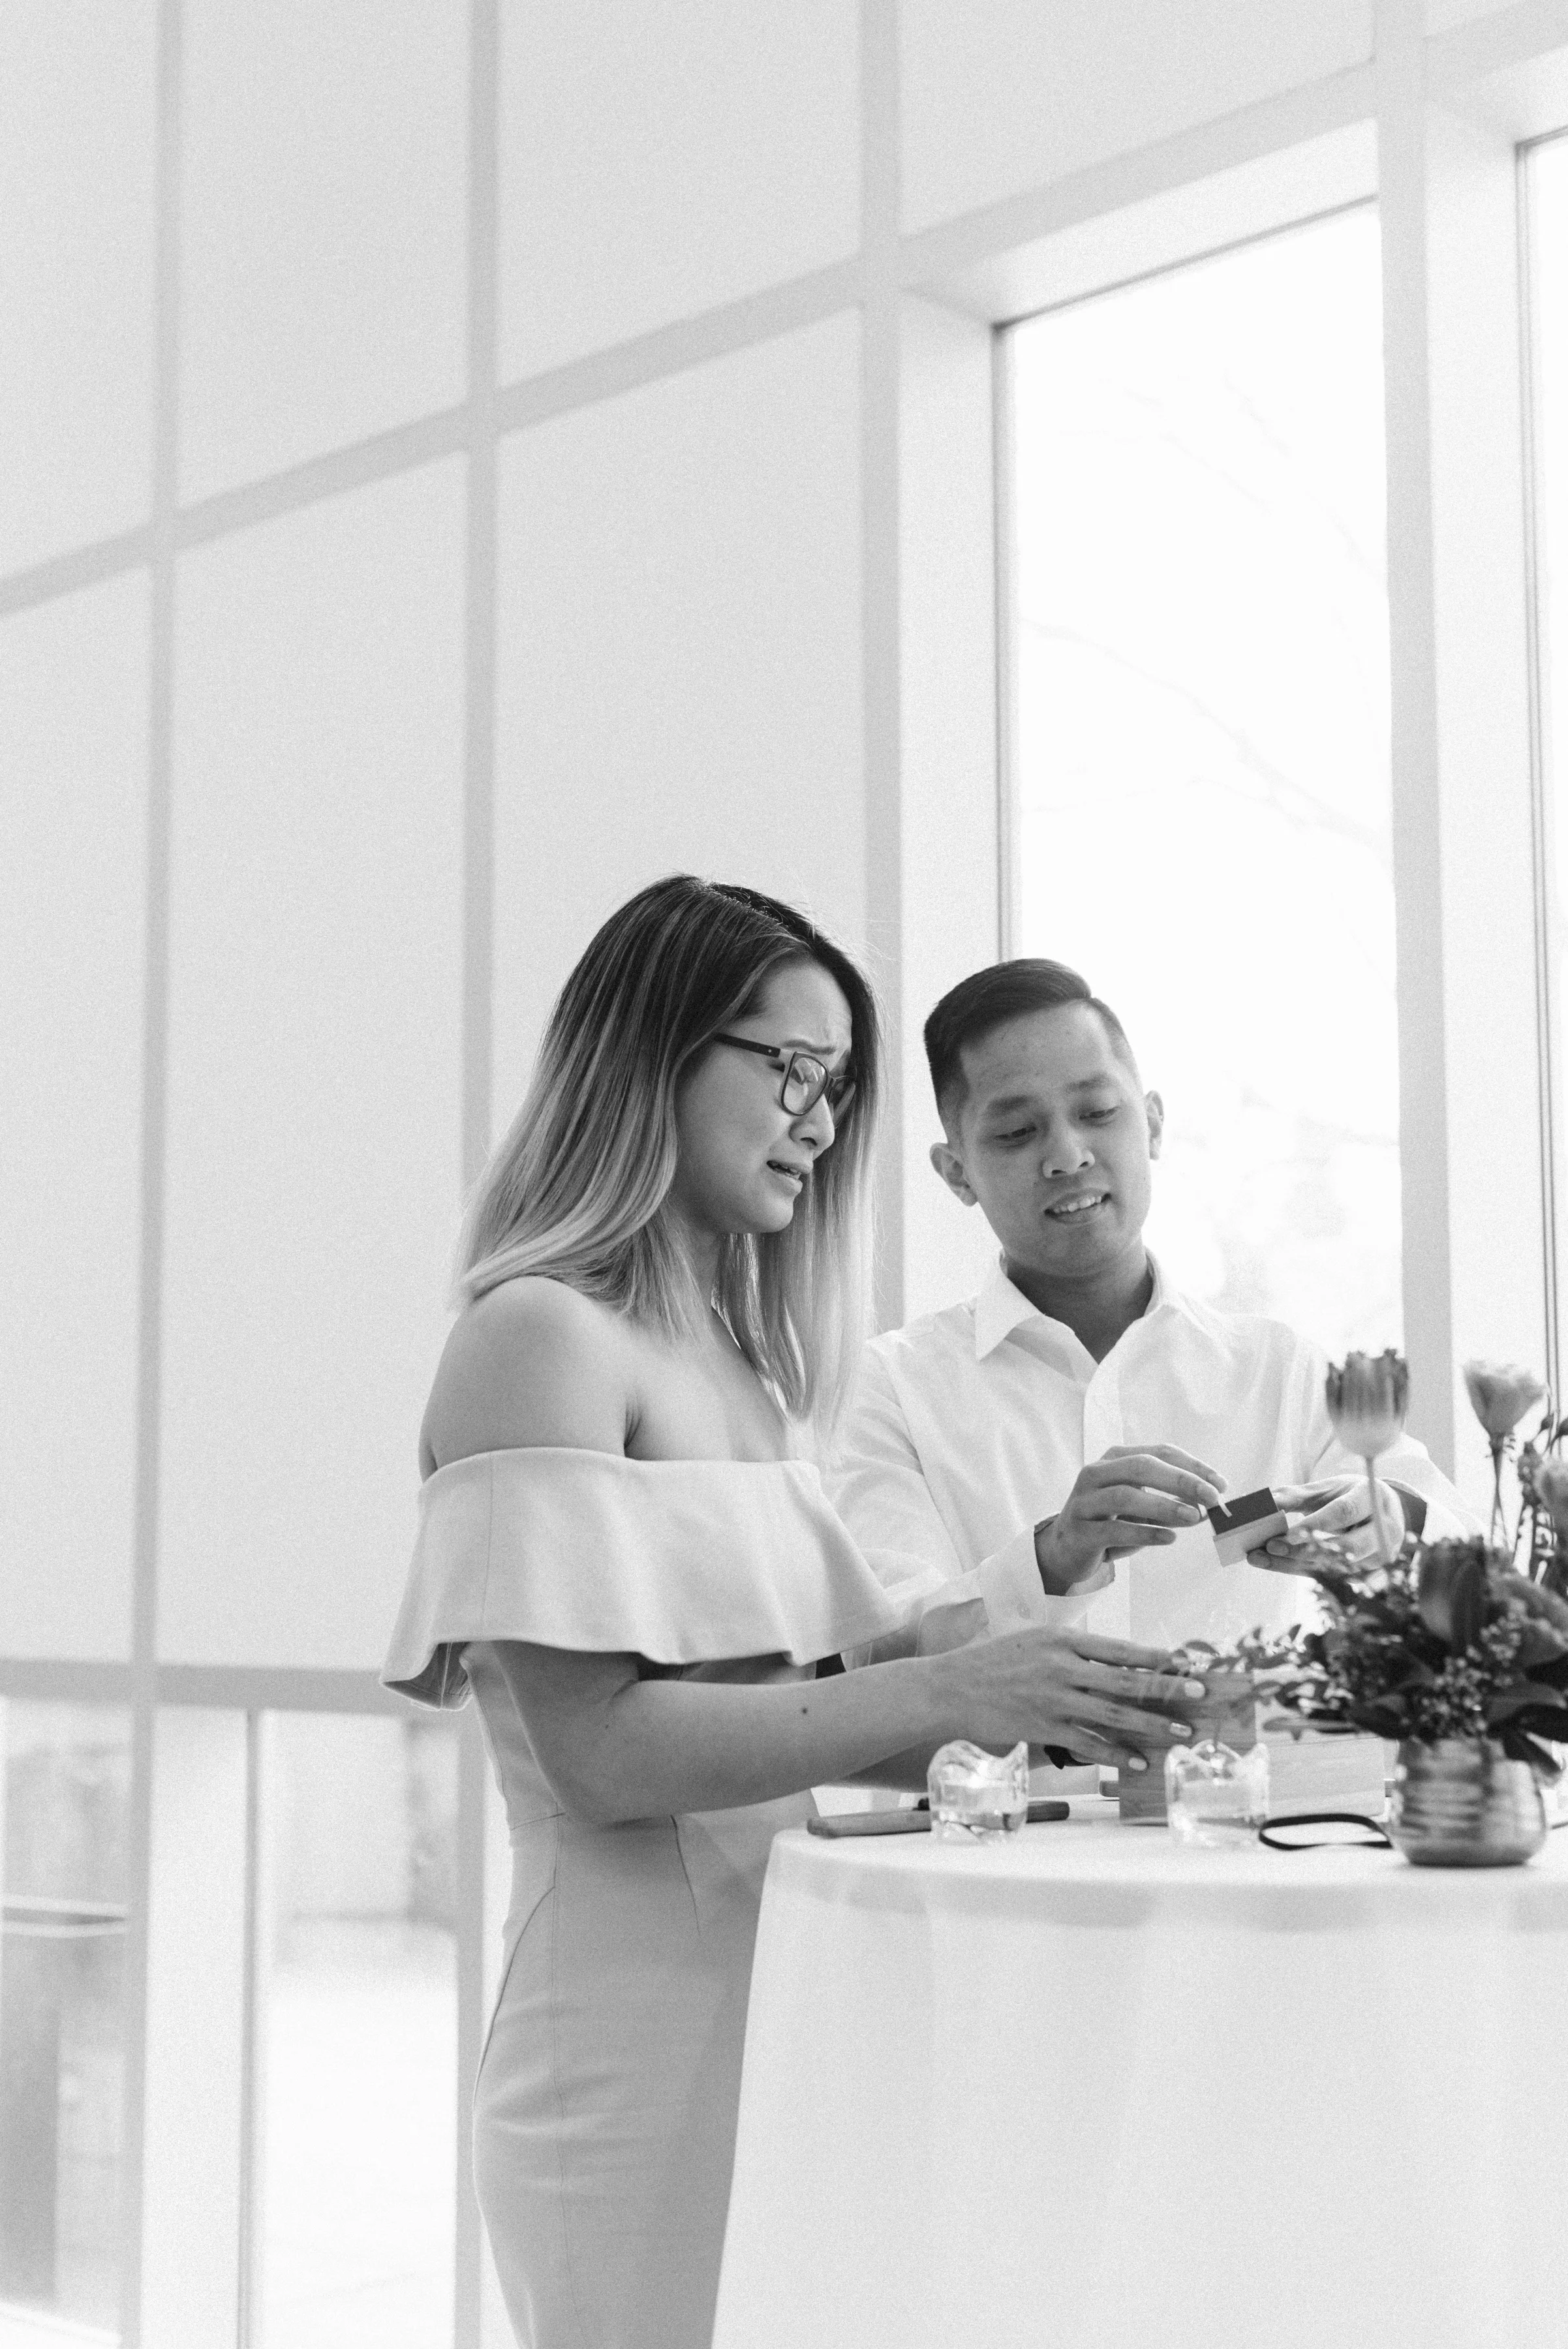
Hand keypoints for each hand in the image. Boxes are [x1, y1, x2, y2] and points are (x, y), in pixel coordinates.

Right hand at [933, 1627, 1209, 1774]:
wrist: (951, 1687)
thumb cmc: (994, 1661)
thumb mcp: (1034, 1640)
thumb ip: (1073, 1649)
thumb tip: (1117, 1661)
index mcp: (1062, 1640)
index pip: (1119, 1648)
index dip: (1155, 1657)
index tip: (1184, 1662)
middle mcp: (1062, 1667)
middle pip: (1126, 1679)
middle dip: (1168, 1688)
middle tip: (1199, 1694)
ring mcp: (1054, 1700)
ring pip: (1114, 1714)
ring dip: (1152, 1724)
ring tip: (1180, 1733)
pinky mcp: (1045, 1729)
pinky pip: (1089, 1743)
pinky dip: (1116, 1754)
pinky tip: (1137, 1761)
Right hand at [1036, 1445, 1225, 1593]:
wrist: (1067, 1549)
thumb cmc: (1111, 1521)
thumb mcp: (1142, 1505)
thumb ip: (1170, 1500)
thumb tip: (1208, 1505)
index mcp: (1114, 1458)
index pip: (1160, 1452)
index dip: (1193, 1466)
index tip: (1221, 1484)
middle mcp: (1096, 1472)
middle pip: (1141, 1467)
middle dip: (1182, 1481)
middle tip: (1213, 1498)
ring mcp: (1084, 1500)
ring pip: (1126, 1496)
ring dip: (1165, 1506)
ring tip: (1193, 1518)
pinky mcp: (1079, 1530)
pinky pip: (1114, 1529)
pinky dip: (1145, 1532)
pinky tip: (1170, 1538)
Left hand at [1250, 1477, 1404, 1568]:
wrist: (1383, 1512)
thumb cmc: (1349, 1496)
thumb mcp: (1327, 1488)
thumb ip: (1296, 1496)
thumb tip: (1263, 1502)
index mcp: (1373, 1497)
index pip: (1345, 1512)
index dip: (1317, 1524)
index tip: (1286, 1533)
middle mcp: (1384, 1529)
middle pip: (1346, 1546)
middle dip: (1305, 1549)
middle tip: (1269, 1546)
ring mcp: (1380, 1555)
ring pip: (1337, 1567)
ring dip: (1297, 1564)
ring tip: (1262, 1557)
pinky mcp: (1370, 1573)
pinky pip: (1332, 1576)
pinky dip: (1302, 1570)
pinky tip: (1276, 1564)